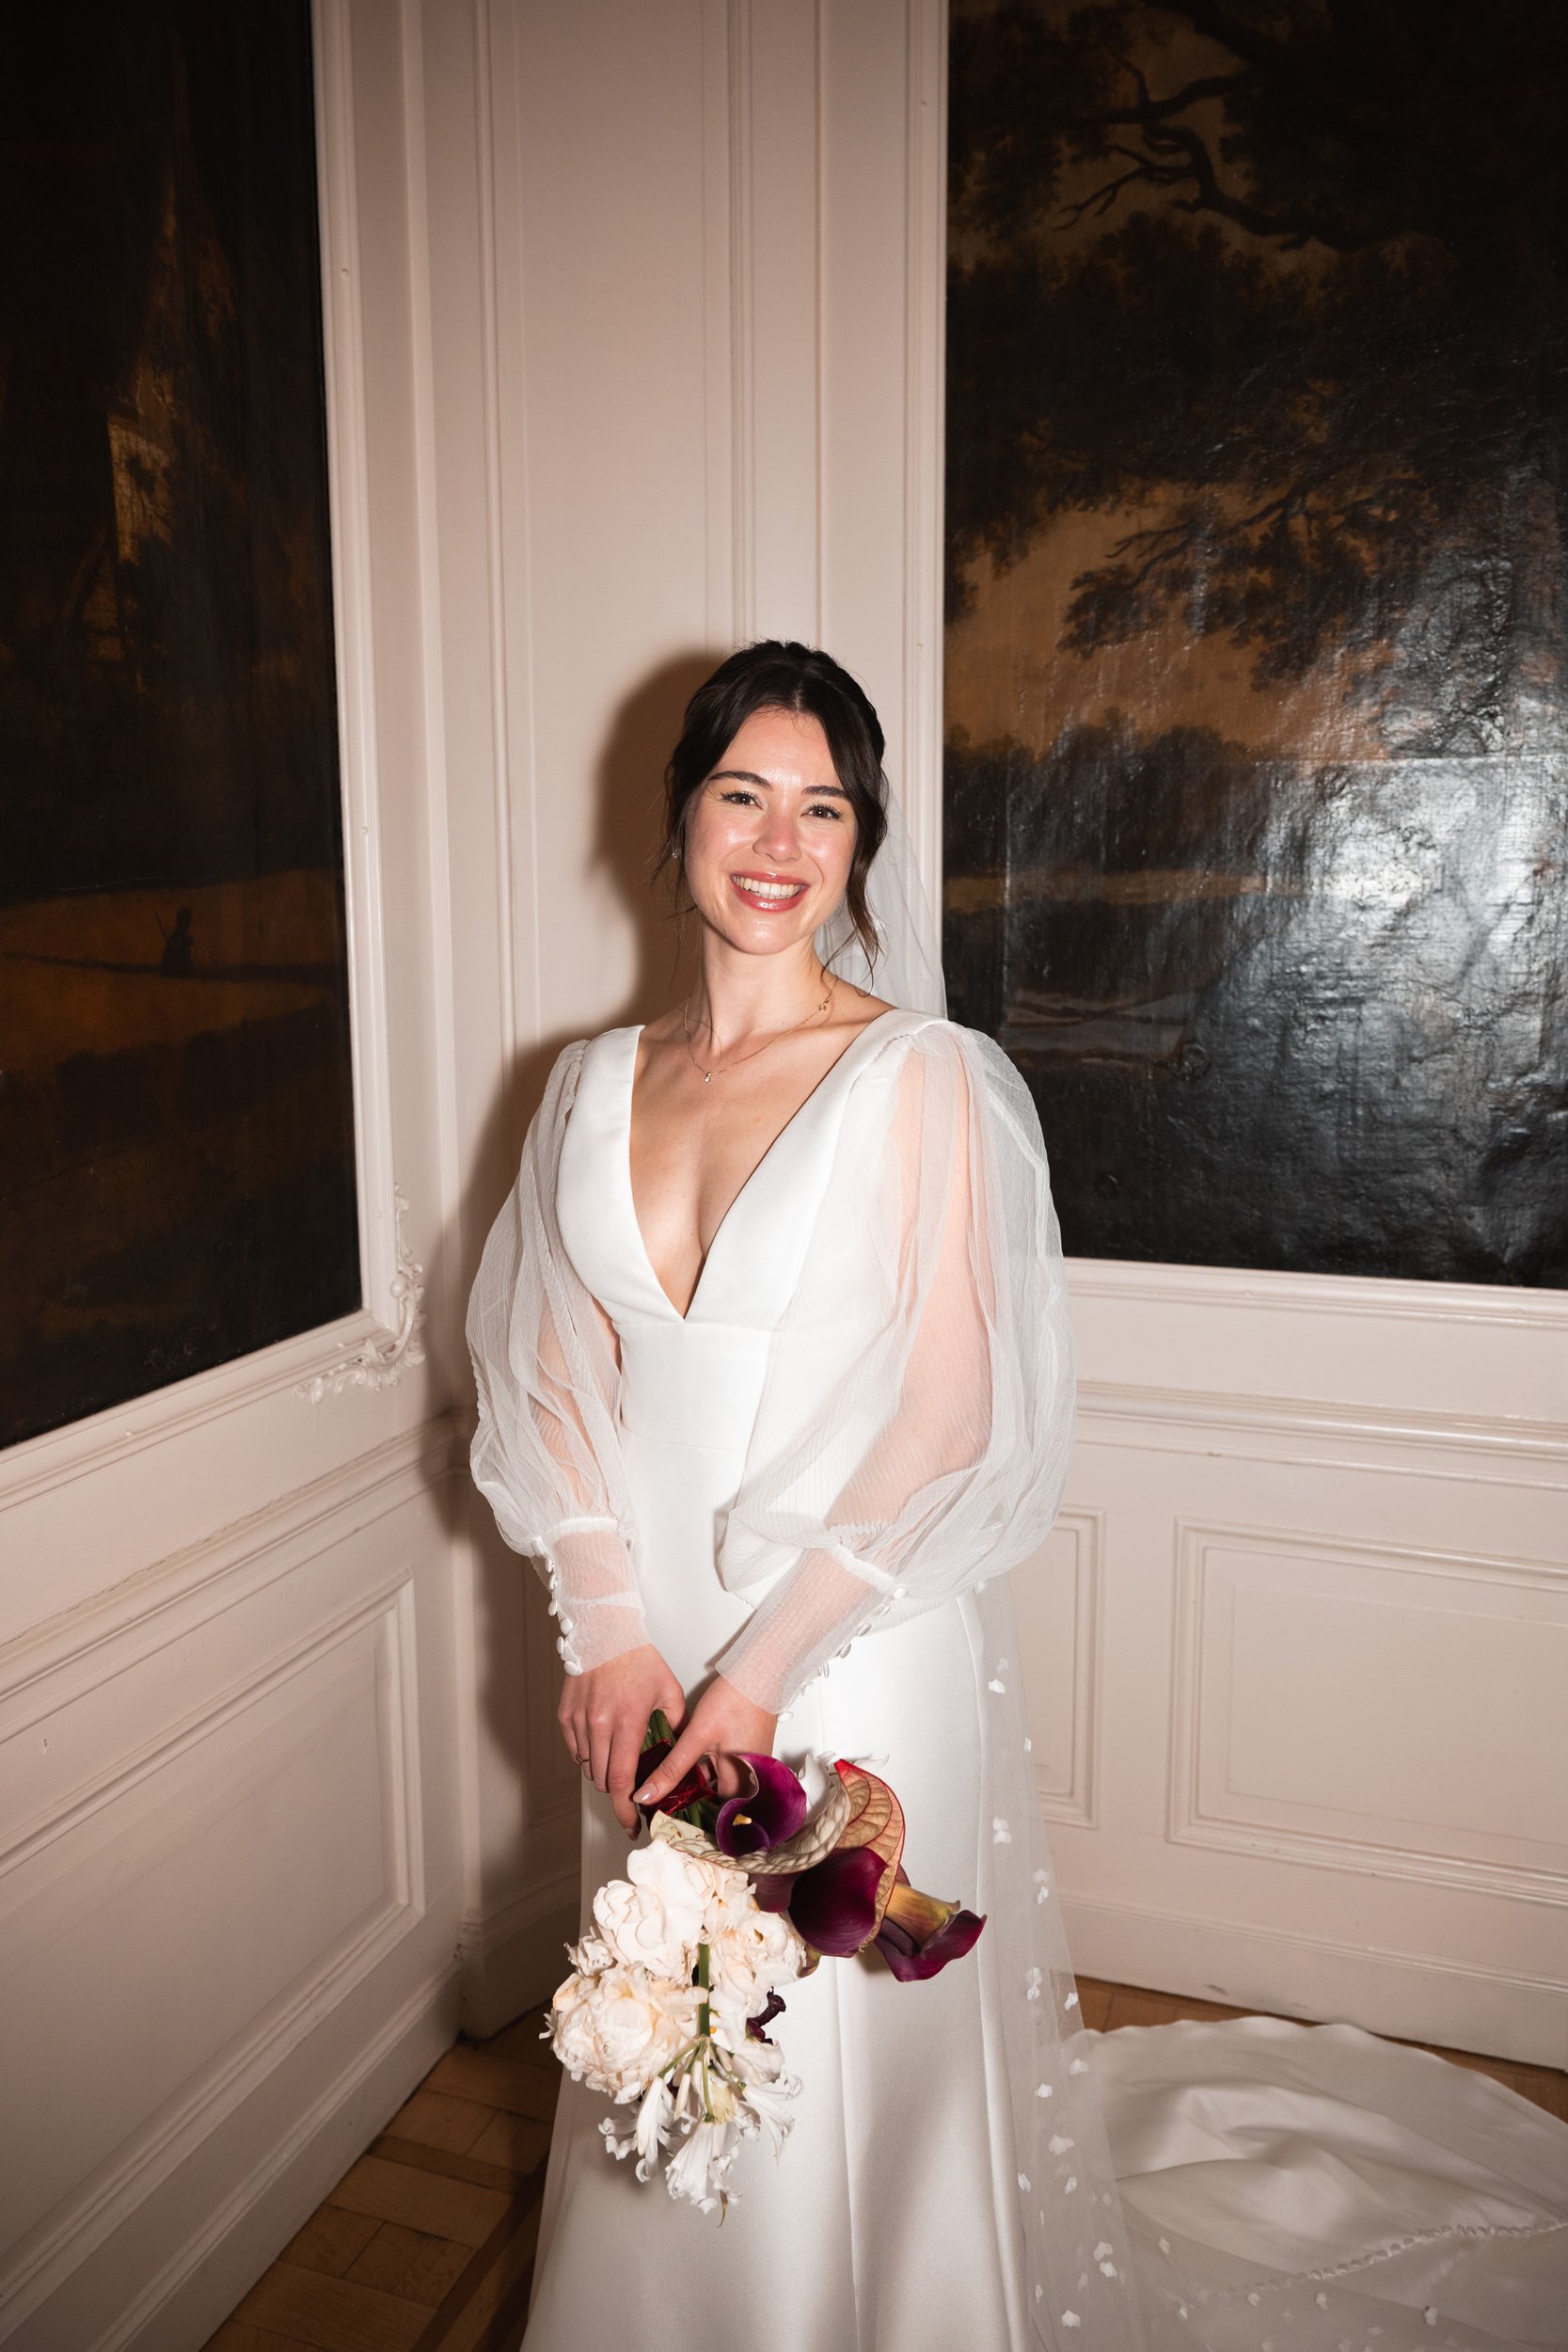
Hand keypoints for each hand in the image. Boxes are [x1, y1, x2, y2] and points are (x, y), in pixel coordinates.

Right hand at [560, 1644, 685, 1833]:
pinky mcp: (565, 1715)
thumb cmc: (638, 1658)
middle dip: (617, 1793)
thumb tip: (686, 1752)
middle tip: (631, 1793)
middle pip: (602, 1780)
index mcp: (627, 1722)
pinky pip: (575, 1750)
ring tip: (618, 1761)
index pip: (621, 1780)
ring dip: (603, 1773)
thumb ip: (677, 1724)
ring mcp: (578, 1720)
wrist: (605, 1631)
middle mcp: (598, 1724)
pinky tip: (602, 1746)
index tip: (632, 1823)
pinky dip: (587, 1755)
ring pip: (587, 1767)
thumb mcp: (668, 1690)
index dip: (625, 1809)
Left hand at [631, 1674, 777, 1807]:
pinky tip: (687, 1768)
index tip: (666, 1821)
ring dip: (697, 1789)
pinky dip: (706, 1775)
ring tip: (669, 1788)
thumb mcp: (696, 1736)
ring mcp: (750, 1770)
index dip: (691, 1823)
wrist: (757, 1674)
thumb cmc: (734, 1701)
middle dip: (690, 1806)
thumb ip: (672, 1768)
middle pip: (716, 1806)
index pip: (715, 1820)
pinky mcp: (746, 1758)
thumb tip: (647, 1796)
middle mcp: (750, 1782)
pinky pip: (724, 1775)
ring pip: (718, 1789)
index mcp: (741, 1784)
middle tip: (661, 1804)